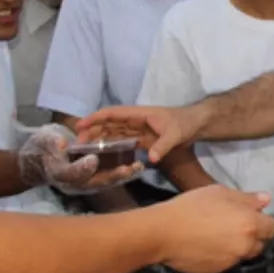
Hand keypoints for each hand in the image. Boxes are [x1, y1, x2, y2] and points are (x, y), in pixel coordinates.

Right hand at [19, 123, 143, 192]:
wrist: (36, 164)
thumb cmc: (38, 150)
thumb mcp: (42, 142)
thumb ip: (52, 143)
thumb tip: (62, 144)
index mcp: (58, 172)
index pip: (70, 173)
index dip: (81, 167)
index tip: (93, 159)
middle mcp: (73, 182)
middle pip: (93, 182)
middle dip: (112, 175)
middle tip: (128, 168)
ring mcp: (83, 183)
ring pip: (104, 182)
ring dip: (122, 176)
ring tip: (138, 167)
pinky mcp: (91, 180)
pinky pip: (108, 178)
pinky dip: (121, 173)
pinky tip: (136, 166)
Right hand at [76, 105, 198, 163]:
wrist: (196, 125)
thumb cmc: (185, 124)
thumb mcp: (175, 135)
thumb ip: (163, 146)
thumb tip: (151, 159)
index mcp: (139, 114)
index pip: (113, 113)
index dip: (96, 118)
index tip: (80, 125)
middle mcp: (135, 120)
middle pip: (109, 124)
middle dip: (92, 130)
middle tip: (77, 143)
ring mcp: (137, 129)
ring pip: (113, 132)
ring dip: (99, 138)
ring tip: (84, 149)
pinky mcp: (142, 137)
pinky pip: (122, 140)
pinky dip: (111, 145)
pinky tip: (101, 153)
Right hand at [150, 185, 273, 272]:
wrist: (163, 232)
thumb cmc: (192, 206)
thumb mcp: (220, 193)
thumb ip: (247, 198)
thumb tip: (267, 200)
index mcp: (250, 225)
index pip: (272, 228)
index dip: (264, 222)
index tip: (251, 216)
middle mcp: (245, 246)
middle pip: (260, 244)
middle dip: (253, 235)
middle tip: (233, 224)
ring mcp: (231, 261)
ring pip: (242, 254)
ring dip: (237, 246)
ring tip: (217, 235)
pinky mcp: (216, 272)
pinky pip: (226, 263)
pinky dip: (221, 255)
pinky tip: (206, 245)